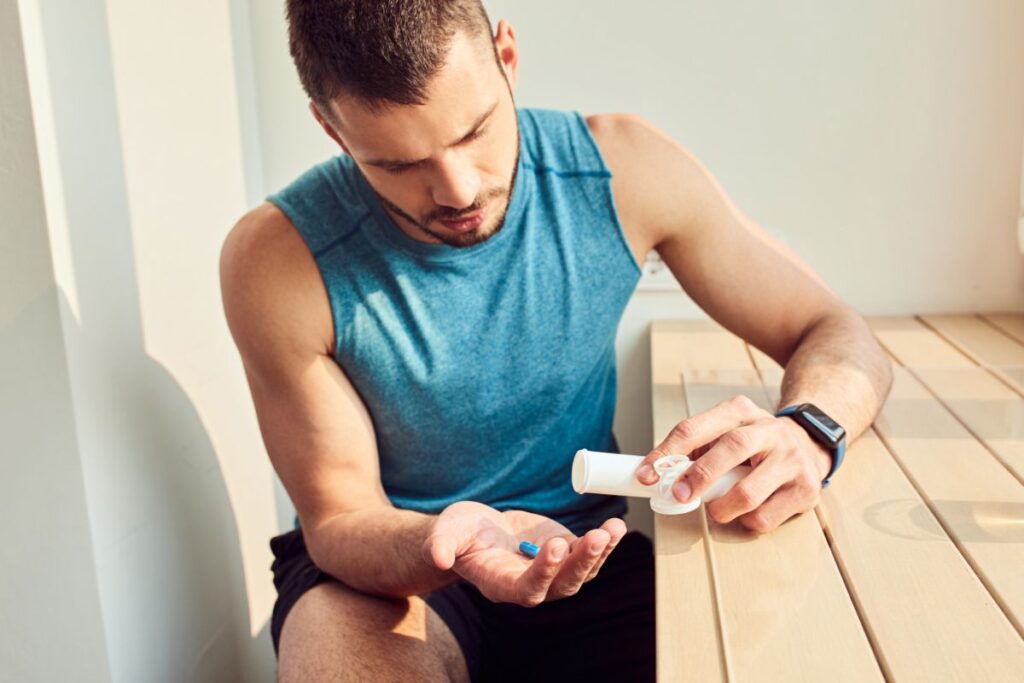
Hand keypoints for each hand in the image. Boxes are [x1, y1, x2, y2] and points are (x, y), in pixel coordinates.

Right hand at [422, 501, 626, 605]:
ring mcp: (552, 571)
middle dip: (582, 562)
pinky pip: (590, 554)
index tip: (554, 544)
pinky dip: (605, 542)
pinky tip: (615, 526)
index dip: (544, 571)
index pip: (528, 588)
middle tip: (596, 536)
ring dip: (600, 552)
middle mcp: (531, 585)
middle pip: (563, 585)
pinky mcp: (564, 553)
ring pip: (582, 572)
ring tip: (614, 528)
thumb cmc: (459, 534)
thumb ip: (440, 546)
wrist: (477, 531)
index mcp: (502, 585)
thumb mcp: (445, 534)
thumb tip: (437, 556)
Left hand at [634, 395, 831, 532]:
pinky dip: (746, 522)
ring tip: (717, 509)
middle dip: (699, 476)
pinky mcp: (806, 489)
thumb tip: (655, 475)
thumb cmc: (754, 444)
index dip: (666, 453)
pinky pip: (764, 517)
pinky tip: (747, 513)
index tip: (646, 476)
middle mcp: (769, 430)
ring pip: (748, 492)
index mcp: (739, 411)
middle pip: (731, 448)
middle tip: (679, 496)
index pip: (694, 428)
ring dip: (722, 508)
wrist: (810, 443)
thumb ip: (694, 448)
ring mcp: (791, 459)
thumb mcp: (725, 432)